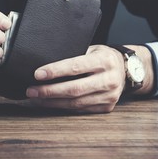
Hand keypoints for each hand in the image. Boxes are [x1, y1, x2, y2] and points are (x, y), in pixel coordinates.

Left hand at [26, 45, 153, 112]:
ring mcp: (109, 96)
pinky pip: (80, 109)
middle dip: (49, 91)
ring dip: (52, 102)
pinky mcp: (106, 107)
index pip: (75, 67)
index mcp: (104, 61)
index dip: (55, 71)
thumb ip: (74, 55)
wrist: (127, 69)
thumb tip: (45, 62)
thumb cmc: (103, 57)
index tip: (37, 74)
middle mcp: (109, 79)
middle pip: (74, 89)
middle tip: (31, 90)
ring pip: (75, 103)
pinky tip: (49, 103)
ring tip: (35, 98)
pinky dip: (62, 107)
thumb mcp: (92, 49)